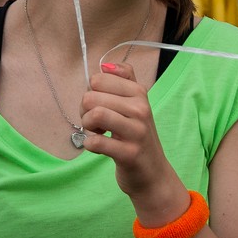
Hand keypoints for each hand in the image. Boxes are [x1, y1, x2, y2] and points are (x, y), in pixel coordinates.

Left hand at [80, 62, 185, 223]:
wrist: (153, 173)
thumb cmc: (138, 136)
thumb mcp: (137, 104)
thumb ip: (125, 79)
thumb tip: (104, 64)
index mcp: (139, 93)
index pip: (99, 79)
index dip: (91, 91)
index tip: (99, 105)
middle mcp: (141, 109)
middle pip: (92, 96)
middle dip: (84, 110)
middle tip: (94, 123)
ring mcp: (136, 132)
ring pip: (95, 114)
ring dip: (87, 125)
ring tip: (95, 133)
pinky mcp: (129, 153)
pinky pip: (96, 142)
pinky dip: (89, 144)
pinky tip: (97, 147)